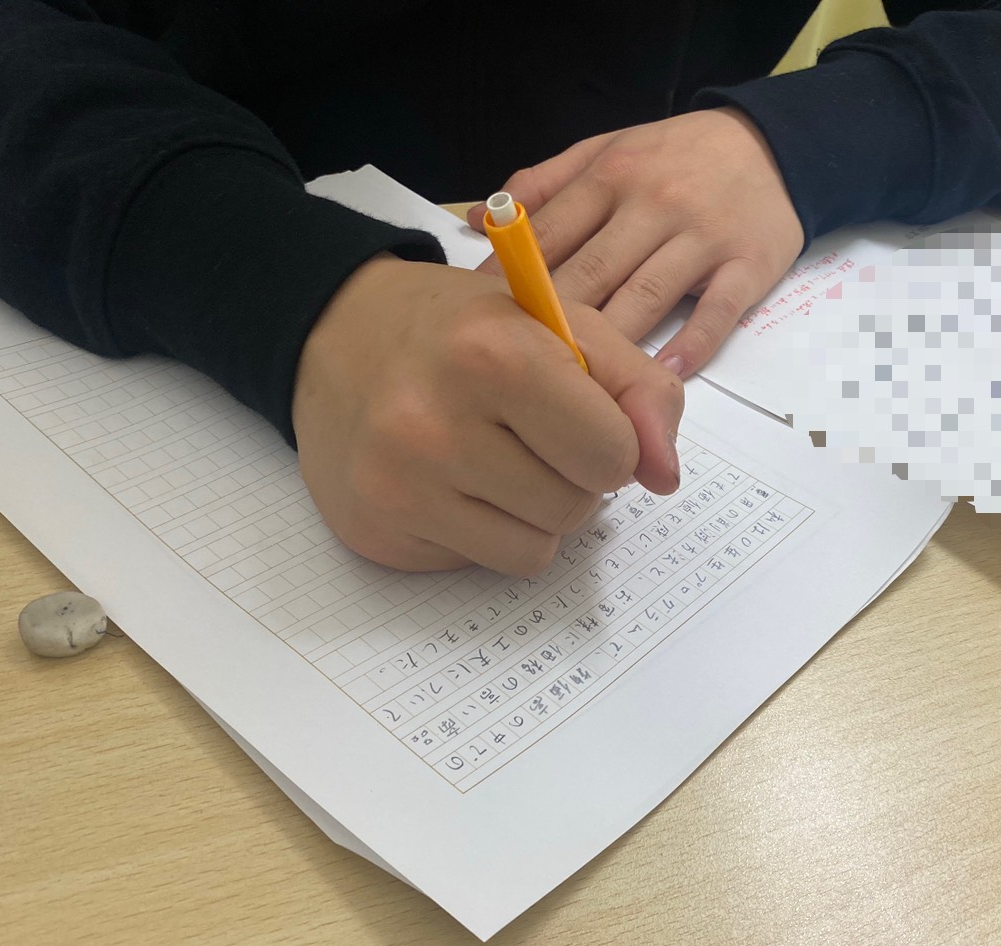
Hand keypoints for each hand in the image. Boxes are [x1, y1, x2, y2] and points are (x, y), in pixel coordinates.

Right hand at [292, 255, 683, 574]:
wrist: (335, 334)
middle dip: (570, 478)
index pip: (611, 454)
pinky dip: (482, 533)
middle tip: (525, 433)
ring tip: (491, 459)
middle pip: (574, 509)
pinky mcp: (376, 533)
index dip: (610, 440)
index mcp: (490, 354)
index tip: (580, 416)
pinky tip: (450, 483)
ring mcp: (396, 486)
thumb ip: (638, 389)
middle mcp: (432, 423)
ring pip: (534, 552)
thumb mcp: (561, 324)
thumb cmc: (463, 330)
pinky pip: (479, 566)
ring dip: (531, 515)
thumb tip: (665, 476)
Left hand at [467, 107, 803, 378]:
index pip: (550, 233)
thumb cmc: (676, 157)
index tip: (480, 321)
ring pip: (648, 295)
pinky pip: (717, 310)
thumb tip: (480, 218)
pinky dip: (691, 344)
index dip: (510, 279)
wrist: (773, 145)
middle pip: (593, 271)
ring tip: (579, 389)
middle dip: (553, 322)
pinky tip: (662, 375)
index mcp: (612, 176)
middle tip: (520, 369)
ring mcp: (703, 236)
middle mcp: (654, 204)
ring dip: (612, 342)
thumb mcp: (608, 150)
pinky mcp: (749, 264)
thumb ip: (545, 183)